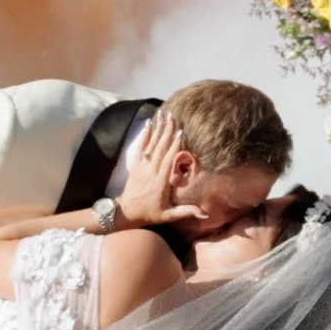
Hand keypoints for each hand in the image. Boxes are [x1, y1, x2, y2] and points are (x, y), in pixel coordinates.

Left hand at [114, 111, 208, 229]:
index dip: (175, 146)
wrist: (126, 212)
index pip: (168, 160)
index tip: (181, 132)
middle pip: (161, 148)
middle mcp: (151, 171)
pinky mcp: (136, 165)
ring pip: (152, 144)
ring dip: (159, 129)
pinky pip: (141, 147)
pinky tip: (149, 123)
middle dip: (167, 131)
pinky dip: (145, 135)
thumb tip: (204, 214)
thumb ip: (185, 212)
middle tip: (173, 116)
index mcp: (160, 182)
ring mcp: (142, 167)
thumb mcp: (168, 215)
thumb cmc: (149, 214)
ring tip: (164, 114)